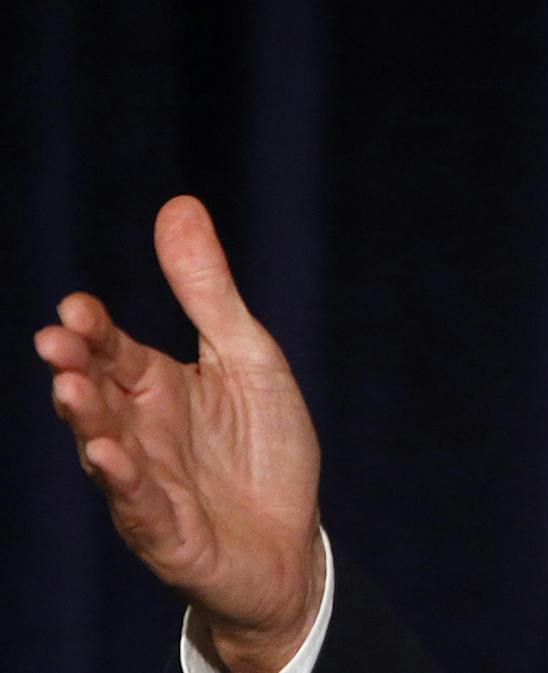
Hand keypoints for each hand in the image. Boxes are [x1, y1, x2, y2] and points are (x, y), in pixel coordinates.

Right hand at [35, 196, 326, 672]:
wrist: (291, 543)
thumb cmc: (263, 447)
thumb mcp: (248, 355)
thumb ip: (209, 291)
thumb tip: (177, 204)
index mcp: (158, 388)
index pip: (116, 350)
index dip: (95, 330)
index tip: (75, 305)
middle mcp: (141, 433)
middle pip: (100, 395)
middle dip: (76, 368)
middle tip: (56, 339)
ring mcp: (147, 485)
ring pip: (105, 449)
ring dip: (87, 420)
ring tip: (70, 387)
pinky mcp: (167, 534)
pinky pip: (139, 506)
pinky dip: (124, 482)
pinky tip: (109, 455)